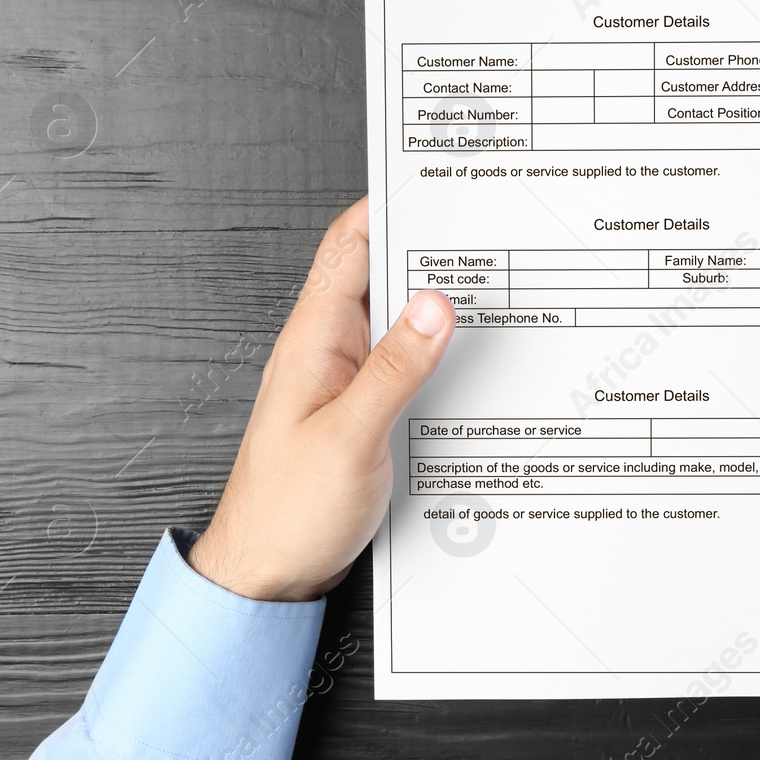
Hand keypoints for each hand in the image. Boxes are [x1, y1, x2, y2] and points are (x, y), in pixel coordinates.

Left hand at [188, 198, 455, 601]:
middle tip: (487, 230)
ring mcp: (345, 380)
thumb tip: (435, 304)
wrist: (267, 575)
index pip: (349, 245)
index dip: (389, 205)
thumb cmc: (286, 512)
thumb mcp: (350, 436)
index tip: (438, 184)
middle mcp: (327, 350)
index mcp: (312, 338)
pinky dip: (437, 352)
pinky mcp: (363, 411)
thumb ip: (394, 369)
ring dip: (438, 304)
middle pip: (381, 274)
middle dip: (430, 248)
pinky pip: (404, 364)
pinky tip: (468, 360)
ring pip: (398, 320)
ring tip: (492, 288)